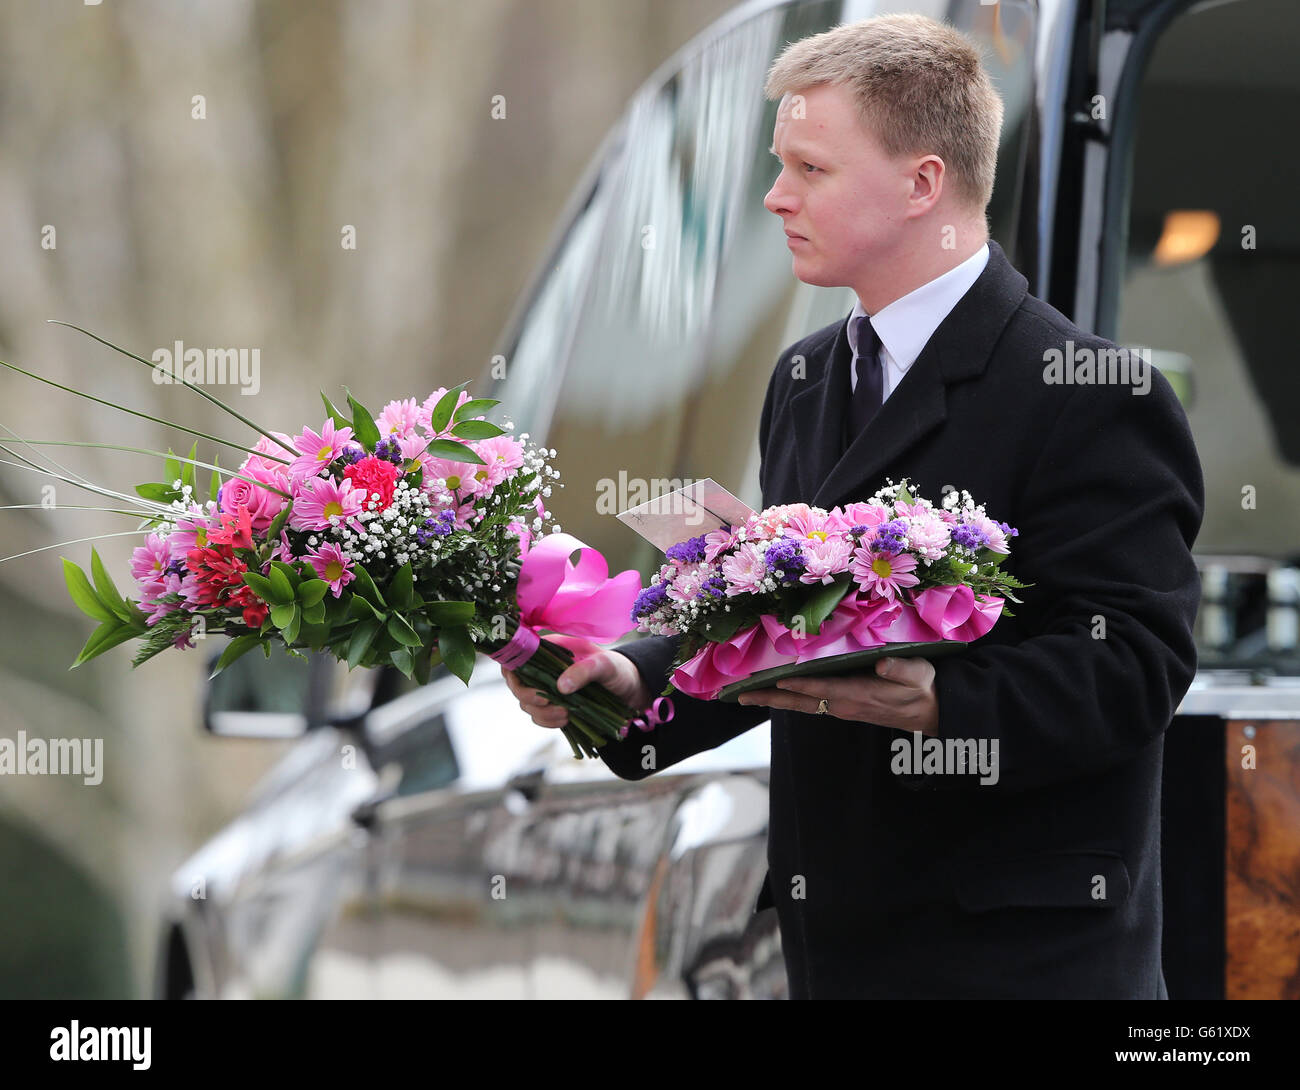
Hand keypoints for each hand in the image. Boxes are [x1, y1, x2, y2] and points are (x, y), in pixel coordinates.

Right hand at [500, 648, 652, 730]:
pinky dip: (548, 721)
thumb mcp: (606, 666)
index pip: (519, 654)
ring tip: (565, 714)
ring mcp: (549, 687)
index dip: (514, 669)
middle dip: (528, 696)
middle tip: (547, 702)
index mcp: (553, 649)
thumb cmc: (619, 670)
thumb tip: (560, 687)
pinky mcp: (555, 705)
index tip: (527, 684)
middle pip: (518, 682)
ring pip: (526, 702)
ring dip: (541, 712)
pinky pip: (539, 716)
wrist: (631, 691)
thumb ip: (584, 671)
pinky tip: (565, 720)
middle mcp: (546, 667)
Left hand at [736, 656, 939, 734]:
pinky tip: (777, 693)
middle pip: (800, 702)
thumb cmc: (924, 688)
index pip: (821, 688)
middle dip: (770, 698)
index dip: (798, 684)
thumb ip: (898, 669)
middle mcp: (845, 705)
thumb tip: (880, 663)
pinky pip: (810, 704)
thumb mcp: (918, 675)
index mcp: (859, 695)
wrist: (934, 713)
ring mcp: (843, 708)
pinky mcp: (844, 707)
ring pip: (802, 705)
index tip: (774, 679)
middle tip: (739, 697)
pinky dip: (789, 699)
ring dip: (774, 700)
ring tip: (747, 696)